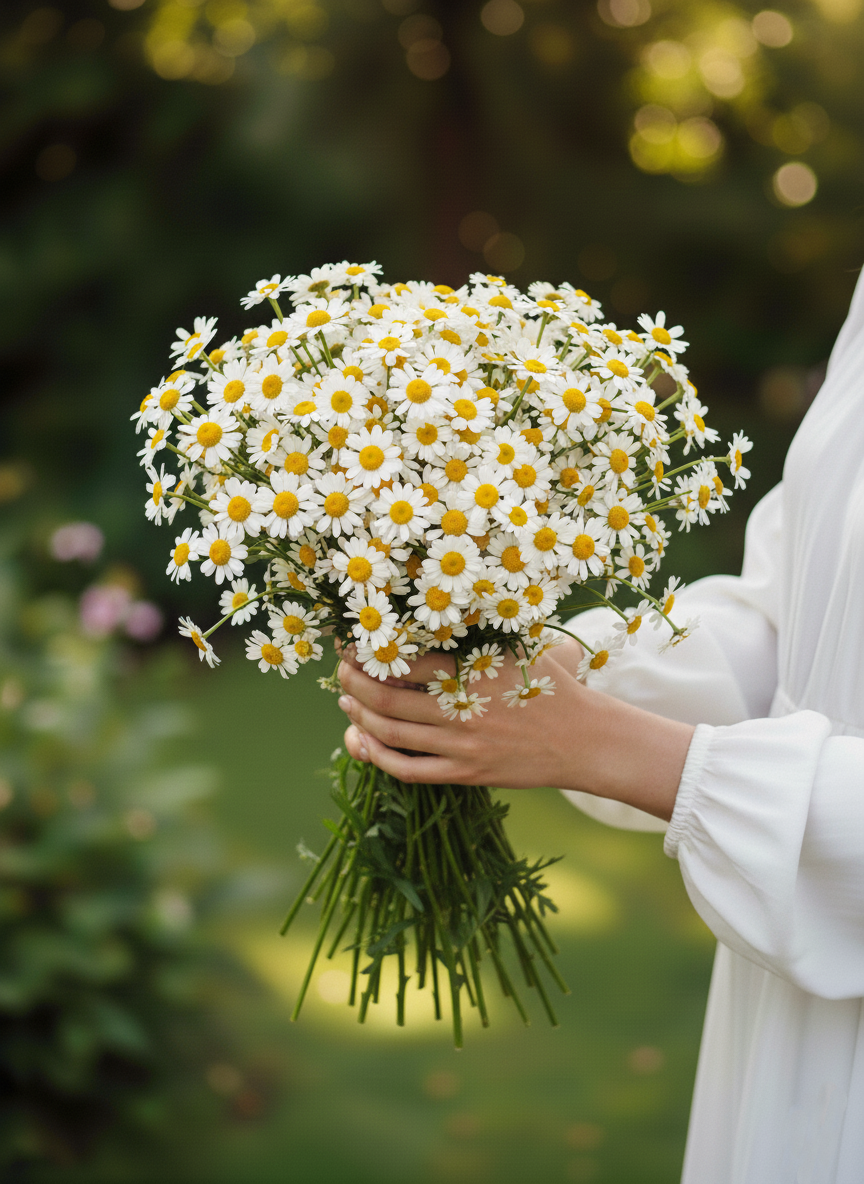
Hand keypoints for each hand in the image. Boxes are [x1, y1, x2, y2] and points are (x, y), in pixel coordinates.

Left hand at [337, 646, 693, 820]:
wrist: (583, 738)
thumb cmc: (547, 683)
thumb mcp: (517, 644)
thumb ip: (478, 628)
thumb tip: (432, 603)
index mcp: (473, 667)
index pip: (403, 657)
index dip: (368, 650)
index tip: (352, 641)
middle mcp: (462, 706)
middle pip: (385, 697)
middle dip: (352, 683)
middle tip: (341, 671)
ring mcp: (462, 742)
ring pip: (390, 733)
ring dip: (359, 716)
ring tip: (346, 703)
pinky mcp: (466, 772)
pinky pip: (409, 770)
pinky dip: (378, 757)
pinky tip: (361, 742)